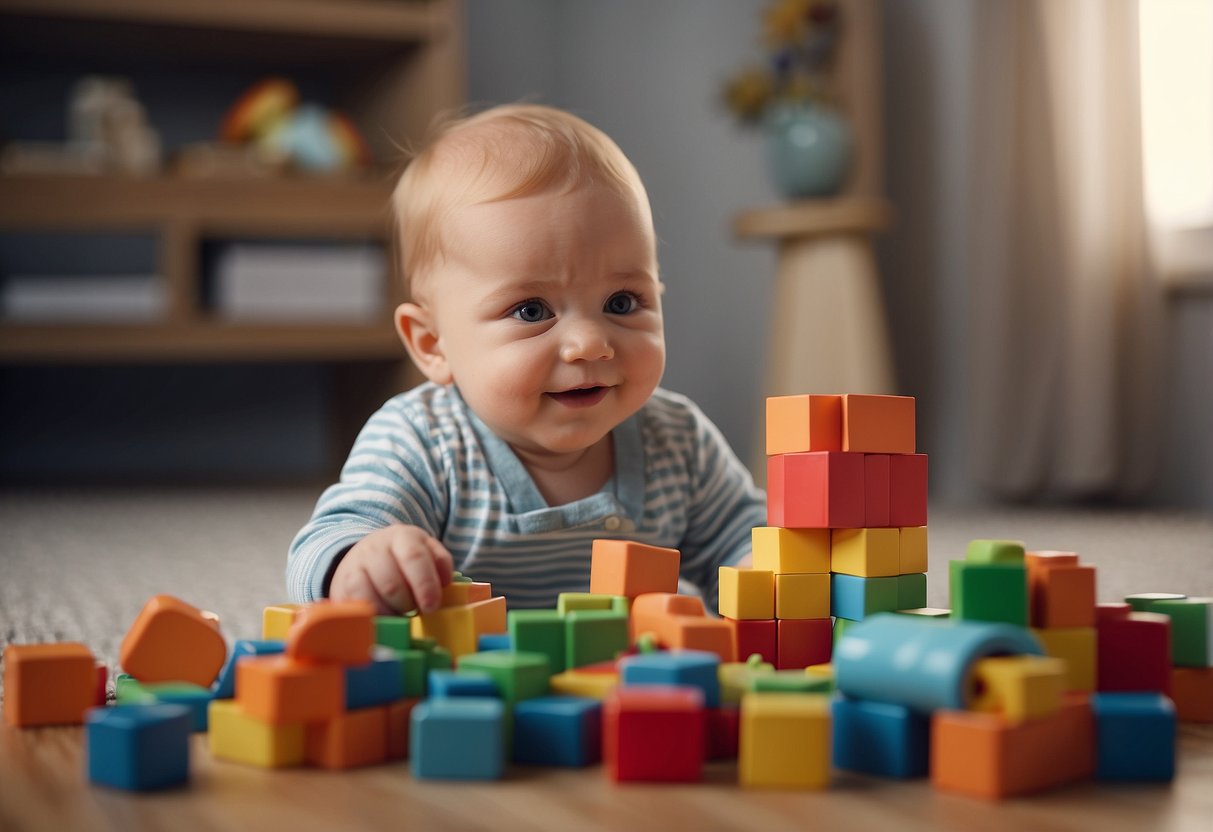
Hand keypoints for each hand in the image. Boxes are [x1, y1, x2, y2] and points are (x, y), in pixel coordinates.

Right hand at [329, 525, 453, 614]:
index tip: (432, 606)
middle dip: (408, 604)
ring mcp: (355, 565)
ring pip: (371, 597)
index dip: (425, 585)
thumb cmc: (405, 559)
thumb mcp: (426, 552)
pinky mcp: (341, 585)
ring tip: (400, 615)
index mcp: (402, 536)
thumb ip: (440, 563)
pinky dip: (373, 617)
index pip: (414, 557)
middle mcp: (375, 547)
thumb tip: (446, 583)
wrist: (367, 554)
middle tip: (415, 611)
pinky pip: (356, 608)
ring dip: (390, 613)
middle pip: (392, 583)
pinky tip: (384, 618)